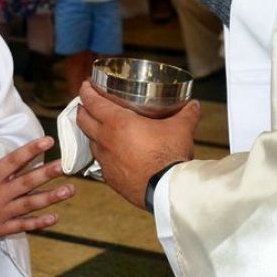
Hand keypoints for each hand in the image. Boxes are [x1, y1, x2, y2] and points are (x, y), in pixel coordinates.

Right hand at [0, 125, 73, 245]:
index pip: (14, 160)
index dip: (32, 149)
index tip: (48, 141)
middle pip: (27, 183)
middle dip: (47, 173)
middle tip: (65, 166)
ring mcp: (1, 213)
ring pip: (30, 205)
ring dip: (51, 198)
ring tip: (69, 190)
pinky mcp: (0, 228)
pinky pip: (22, 226)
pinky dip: (39, 223)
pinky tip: (54, 218)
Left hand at [75, 83, 198, 208]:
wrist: (166, 190)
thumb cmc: (170, 156)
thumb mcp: (181, 128)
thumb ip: (187, 113)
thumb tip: (193, 104)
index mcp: (117, 122)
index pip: (92, 102)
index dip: (86, 91)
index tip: (86, 86)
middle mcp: (105, 140)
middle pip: (82, 120)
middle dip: (83, 109)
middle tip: (89, 104)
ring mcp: (105, 160)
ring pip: (91, 141)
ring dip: (92, 133)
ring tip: (102, 128)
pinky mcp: (109, 178)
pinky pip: (101, 162)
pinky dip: (104, 154)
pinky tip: (115, 153)